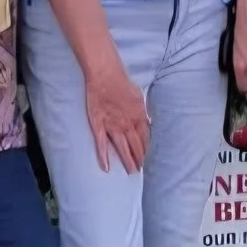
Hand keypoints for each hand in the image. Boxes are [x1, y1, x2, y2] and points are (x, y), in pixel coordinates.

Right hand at [84, 50, 148, 173]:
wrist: (105, 75)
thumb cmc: (122, 82)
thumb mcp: (139, 97)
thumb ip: (142, 112)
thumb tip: (147, 122)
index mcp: (139, 117)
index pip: (145, 138)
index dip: (146, 149)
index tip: (148, 158)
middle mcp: (127, 124)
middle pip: (135, 145)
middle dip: (139, 159)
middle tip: (140, 170)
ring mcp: (112, 126)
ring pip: (122, 148)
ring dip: (127, 161)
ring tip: (131, 172)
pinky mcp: (98, 125)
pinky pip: (101, 144)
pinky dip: (103, 156)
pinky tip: (106, 168)